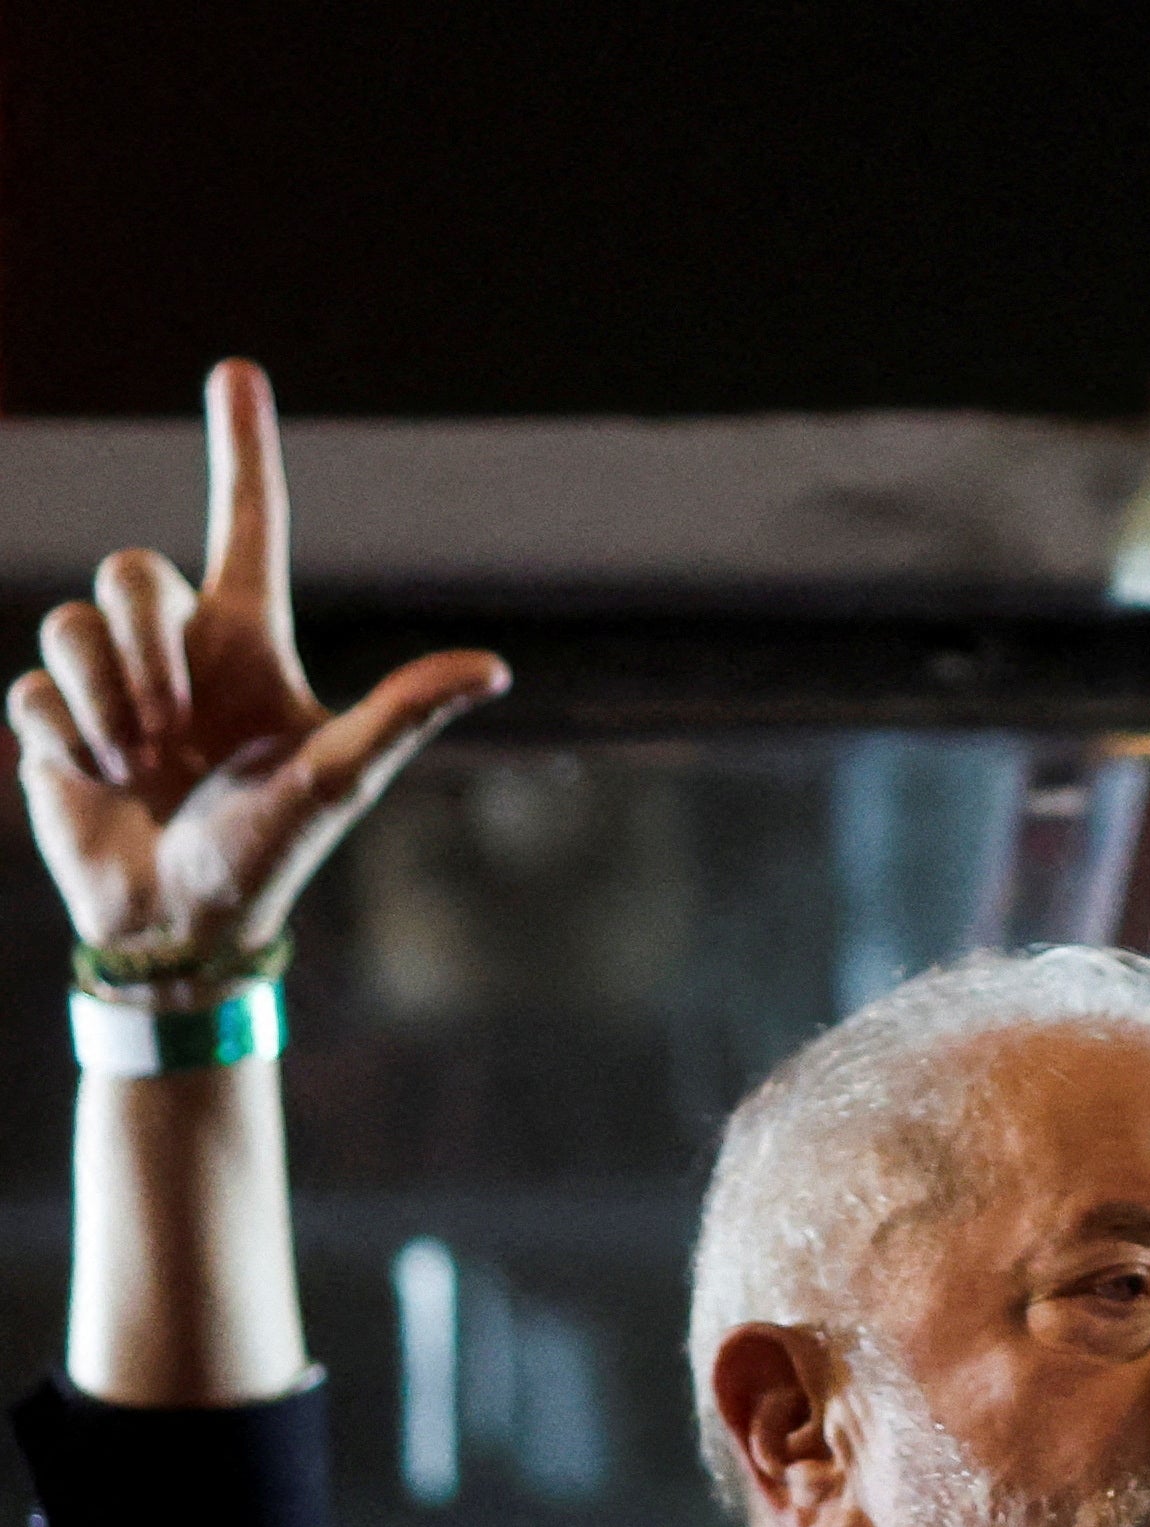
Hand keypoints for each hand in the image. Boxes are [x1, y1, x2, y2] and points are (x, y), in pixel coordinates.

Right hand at [8, 360, 508, 968]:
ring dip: (107, 694)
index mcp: (249, 642)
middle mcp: (178, 648)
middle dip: (147, 642)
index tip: (238, 370)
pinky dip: (65, 736)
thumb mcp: (341, 778)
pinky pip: (29, 688)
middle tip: (176, 726)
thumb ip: (403, 714)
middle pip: (134, 569)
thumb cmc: (272, 852)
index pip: (248, 524)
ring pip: (73, 622)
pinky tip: (98, 777)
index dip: (243, 449)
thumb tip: (495, 667)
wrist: (183, 925)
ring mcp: (109, 681)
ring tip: (144, 759)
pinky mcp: (48, 720)